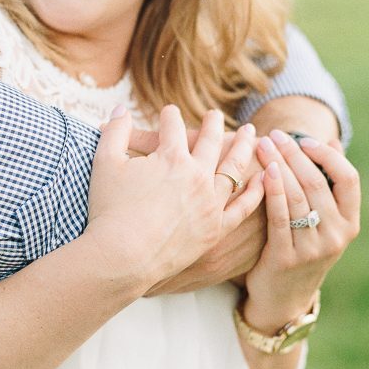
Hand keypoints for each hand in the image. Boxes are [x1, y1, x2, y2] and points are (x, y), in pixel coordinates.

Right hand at [84, 106, 263, 295]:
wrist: (121, 258)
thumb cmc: (108, 211)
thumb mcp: (104, 163)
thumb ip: (114, 132)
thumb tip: (120, 109)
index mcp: (171, 157)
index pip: (173, 127)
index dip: (169, 117)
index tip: (169, 113)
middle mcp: (197, 176)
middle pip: (211, 141)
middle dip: (213, 124)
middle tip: (215, 115)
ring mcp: (210, 204)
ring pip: (234, 169)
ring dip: (244, 148)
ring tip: (251, 135)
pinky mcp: (216, 230)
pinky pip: (243, 208)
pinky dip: (256, 191)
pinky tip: (264, 178)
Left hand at [242, 130, 359, 333]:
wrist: (283, 298)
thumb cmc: (301, 248)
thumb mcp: (322, 220)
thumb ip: (326, 184)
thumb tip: (330, 141)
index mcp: (350, 223)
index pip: (349, 179)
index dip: (327, 156)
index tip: (304, 140)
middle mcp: (337, 236)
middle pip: (317, 184)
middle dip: (293, 154)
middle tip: (273, 135)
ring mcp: (313, 249)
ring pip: (297, 198)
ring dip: (279, 166)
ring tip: (262, 147)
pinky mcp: (287, 258)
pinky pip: (279, 218)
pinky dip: (272, 192)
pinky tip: (263, 173)